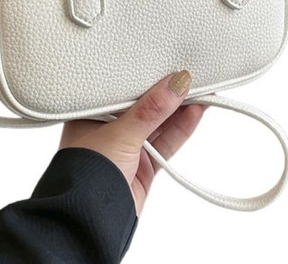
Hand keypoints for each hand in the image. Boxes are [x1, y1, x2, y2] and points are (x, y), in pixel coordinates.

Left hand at [58, 70, 206, 216]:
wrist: (90, 222)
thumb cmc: (86, 174)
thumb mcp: (120, 134)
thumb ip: (150, 110)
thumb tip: (175, 83)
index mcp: (93, 114)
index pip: (124, 89)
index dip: (147, 77)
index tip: (170, 66)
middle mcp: (110, 128)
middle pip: (145, 105)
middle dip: (168, 93)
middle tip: (191, 77)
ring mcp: (128, 146)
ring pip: (159, 123)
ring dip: (180, 109)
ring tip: (202, 90)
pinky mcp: (144, 164)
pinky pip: (166, 142)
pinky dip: (182, 128)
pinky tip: (196, 112)